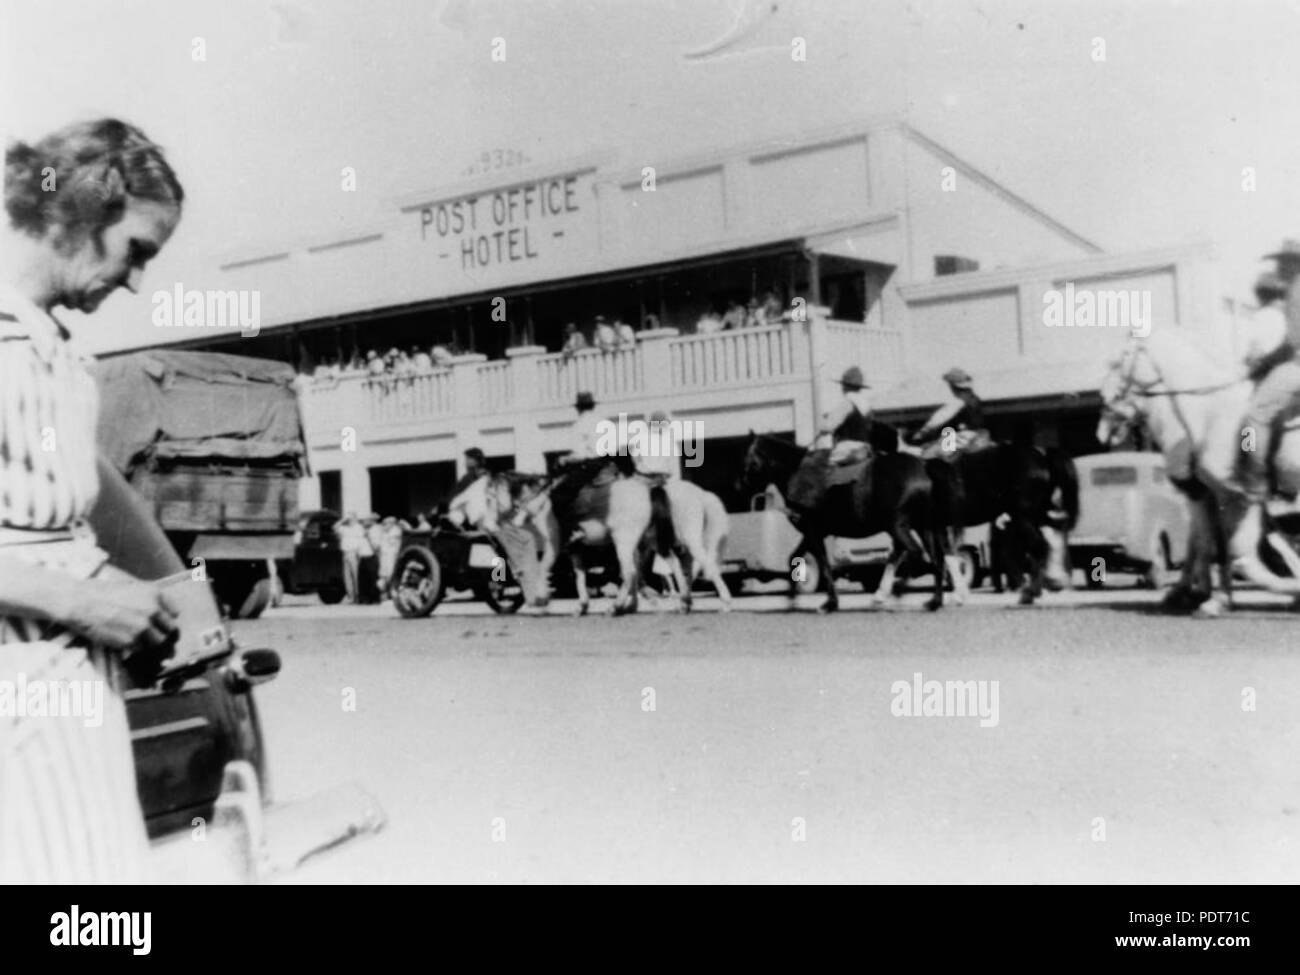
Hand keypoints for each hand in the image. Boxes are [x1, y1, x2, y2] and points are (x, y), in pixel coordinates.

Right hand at [65, 577, 179, 651]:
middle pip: (170, 629)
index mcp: (155, 594)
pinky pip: (141, 649)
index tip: (159, 621)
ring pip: (158, 642)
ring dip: (150, 642)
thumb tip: (159, 611)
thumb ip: (148, 598)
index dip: (166, 618)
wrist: (78, 602)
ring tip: (136, 637)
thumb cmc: (100, 592)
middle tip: (151, 633)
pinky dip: (135, 647)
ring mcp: (143, 627)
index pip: (174, 612)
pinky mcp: (130, 641)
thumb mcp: (130, 586)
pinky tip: (124, 640)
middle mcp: (153, 610)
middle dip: (161, 631)